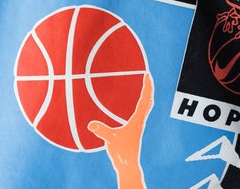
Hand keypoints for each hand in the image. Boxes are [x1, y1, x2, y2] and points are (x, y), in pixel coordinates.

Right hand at [88, 71, 153, 188]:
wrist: (128, 165)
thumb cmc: (121, 152)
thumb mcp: (110, 139)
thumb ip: (102, 131)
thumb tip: (90, 124)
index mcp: (138, 119)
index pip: (145, 99)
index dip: (147, 86)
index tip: (148, 75)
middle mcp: (140, 120)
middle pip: (148, 100)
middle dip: (149, 88)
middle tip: (148, 76)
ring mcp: (138, 125)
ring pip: (146, 106)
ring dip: (146, 95)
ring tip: (144, 87)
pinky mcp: (135, 129)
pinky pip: (141, 112)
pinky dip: (142, 103)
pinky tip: (135, 105)